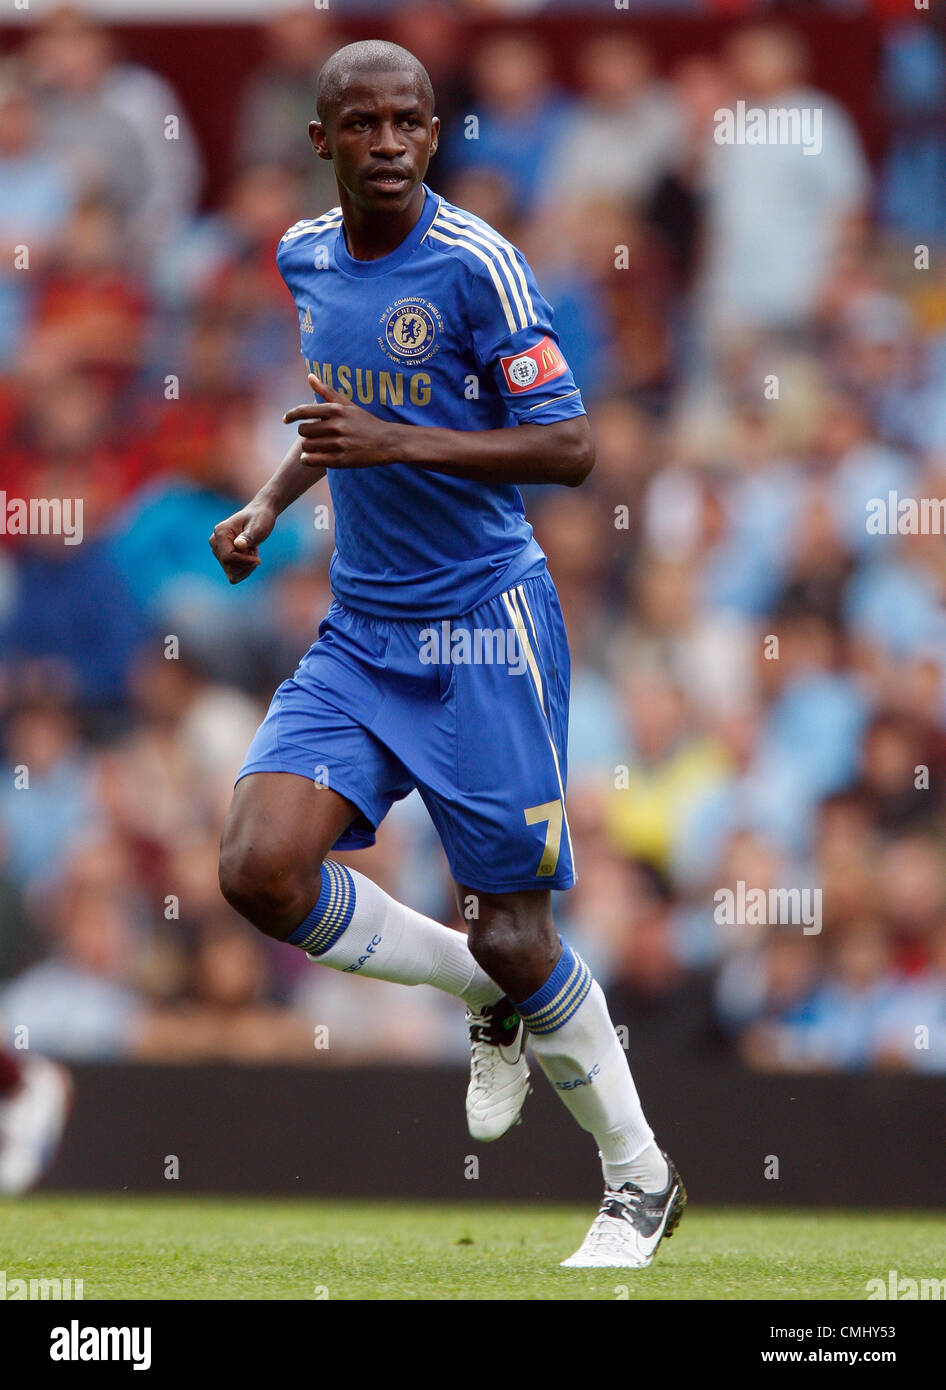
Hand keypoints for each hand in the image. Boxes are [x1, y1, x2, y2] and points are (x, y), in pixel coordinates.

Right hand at [208, 498, 277, 583]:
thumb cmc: (260, 519)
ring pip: (231, 573)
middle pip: (229, 567)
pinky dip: (244, 569)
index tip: (258, 560)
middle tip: (254, 551)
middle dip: (246, 564)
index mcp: (220, 532)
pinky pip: (232, 574)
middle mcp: (215, 542)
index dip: (245, 562)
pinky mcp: (222, 557)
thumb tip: (238, 545)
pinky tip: (248, 556)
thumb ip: (248, 536)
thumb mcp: (258, 526)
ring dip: (246, 566)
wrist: (259, 515)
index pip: (228, 558)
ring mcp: (217, 550)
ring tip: (251, 552)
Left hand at [284, 374, 398, 468]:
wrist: (387, 442)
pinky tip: (310, 457)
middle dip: (305, 433)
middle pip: (303, 430)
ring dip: (307, 447)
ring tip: (314, 446)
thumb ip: (327, 391)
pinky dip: (307, 459)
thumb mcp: (348, 404)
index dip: (291, 415)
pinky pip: (313, 459)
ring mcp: (339, 444)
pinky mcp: (341, 460)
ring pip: (307, 445)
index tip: (286, 419)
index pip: (304, 411)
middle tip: (312, 435)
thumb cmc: (365, 422)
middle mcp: (337, 426)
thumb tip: (309, 376)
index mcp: (336, 410)